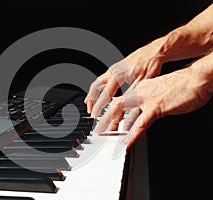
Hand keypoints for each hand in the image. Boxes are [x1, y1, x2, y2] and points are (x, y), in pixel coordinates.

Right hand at [85, 38, 165, 117]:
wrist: (154, 52)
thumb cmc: (150, 64)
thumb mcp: (141, 84)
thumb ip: (130, 95)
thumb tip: (122, 106)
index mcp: (118, 75)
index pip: (105, 94)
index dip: (99, 105)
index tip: (96, 114)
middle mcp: (113, 71)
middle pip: (95, 86)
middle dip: (91, 100)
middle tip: (90, 110)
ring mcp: (113, 69)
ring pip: (97, 82)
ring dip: (93, 93)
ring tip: (90, 103)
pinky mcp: (116, 68)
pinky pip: (102, 79)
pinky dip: (98, 88)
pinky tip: (100, 93)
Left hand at [93, 66, 211, 149]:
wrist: (196, 79)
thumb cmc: (182, 86)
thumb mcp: (160, 92)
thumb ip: (149, 101)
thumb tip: (144, 112)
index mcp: (141, 88)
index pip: (121, 101)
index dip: (111, 112)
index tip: (106, 120)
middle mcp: (140, 92)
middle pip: (116, 105)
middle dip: (106, 118)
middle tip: (100, 129)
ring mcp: (147, 99)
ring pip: (122, 112)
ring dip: (112, 125)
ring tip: (107, 136)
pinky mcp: (156, 106)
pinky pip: (141, 123)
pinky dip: (133, 134)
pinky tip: (127, 142)